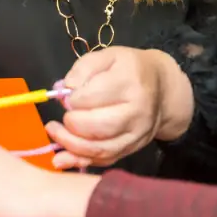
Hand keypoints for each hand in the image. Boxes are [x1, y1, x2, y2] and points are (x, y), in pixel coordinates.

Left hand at [47, 46, 193, 169]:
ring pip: (101, 148)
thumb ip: (83, 68)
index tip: (66, 96)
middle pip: (98, 126)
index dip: (73, 98)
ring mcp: (137, 135)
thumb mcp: (108, 56)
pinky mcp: (132, 149)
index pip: (94, 96)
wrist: (162, 90)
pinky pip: (105, 160)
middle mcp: (136, 112)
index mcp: (129, 83)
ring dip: (71, 145)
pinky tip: (62, 158)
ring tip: (54, 132)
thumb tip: (63, 88)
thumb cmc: (129, 69)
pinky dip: (81, 160)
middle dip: (72, 124)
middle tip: (62, 117)